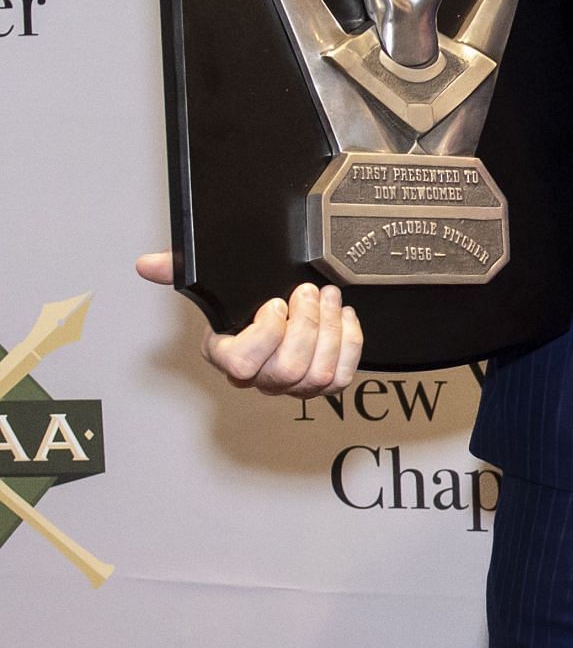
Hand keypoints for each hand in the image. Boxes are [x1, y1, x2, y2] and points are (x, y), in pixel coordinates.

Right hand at [134, 254, 362, 394]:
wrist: (284, 302)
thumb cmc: (248, 296)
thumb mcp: (216, 277)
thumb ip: (180, 269)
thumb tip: (148, 264)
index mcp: (228, 355)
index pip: (242, 365)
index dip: (266, 334)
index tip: (275, 302)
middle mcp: (260, 377)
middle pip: (288, 371)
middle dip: (306, 326)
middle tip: (309, 293)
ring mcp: (293, 384)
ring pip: (318, 376)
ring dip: (330, 330)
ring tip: (328, 298)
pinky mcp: (324, 382)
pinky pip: (342, 377)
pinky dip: (349, 343)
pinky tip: (343, 316)